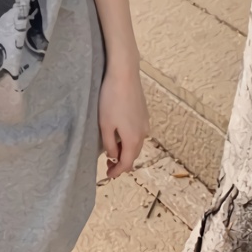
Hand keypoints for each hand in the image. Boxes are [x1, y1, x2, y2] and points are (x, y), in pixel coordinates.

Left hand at [99, 62, 149, 178]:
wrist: (124, 75)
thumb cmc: (111, 99)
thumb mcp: (105, 124)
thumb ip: (109, 144)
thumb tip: (113, 157)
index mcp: (134, 139)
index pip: (127, 163)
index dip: (117, 171)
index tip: (108, 176)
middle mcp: (144, 133)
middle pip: (133, 154)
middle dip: (121, 162)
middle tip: (108, 166)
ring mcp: (145, 122)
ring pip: (136, 143)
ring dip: (125, 150)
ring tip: (112, 151)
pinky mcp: (143, 113)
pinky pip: (137, 132)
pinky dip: (128, 139)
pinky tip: (119, 135)